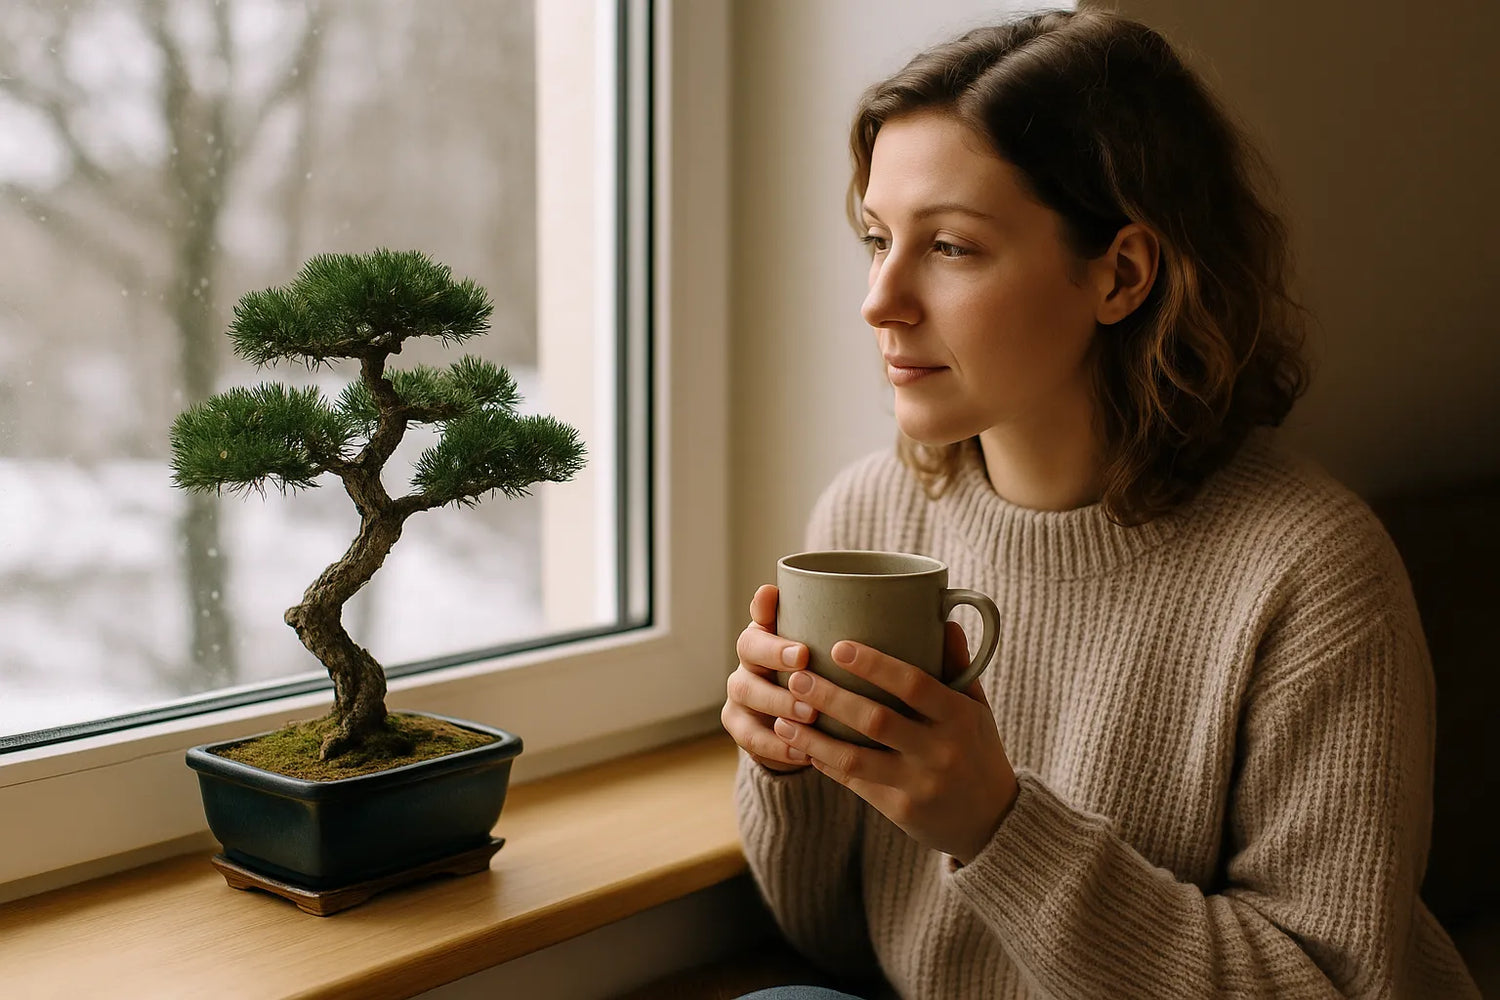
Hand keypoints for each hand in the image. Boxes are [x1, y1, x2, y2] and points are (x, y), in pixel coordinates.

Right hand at [722, 584, 819, 772]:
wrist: (799, 722)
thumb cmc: (820, 675)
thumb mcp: (828, 653)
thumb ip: (833, 628)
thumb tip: (855, 600)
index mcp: (767, 633)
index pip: (762, 619)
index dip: (773, 625)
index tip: (804, 648)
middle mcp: (748, 659)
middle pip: (748, 651)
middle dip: (776, 658)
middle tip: (806, 667)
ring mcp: (739, 694)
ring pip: (747, 692)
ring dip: (779, 702)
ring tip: (811, 714)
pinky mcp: (740, 726)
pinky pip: (750, 737)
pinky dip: (777, 745)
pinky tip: (804, 752)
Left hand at [770, 624, 1017, 862]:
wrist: (992, 820)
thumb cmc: (977, 750)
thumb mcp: (976, 707)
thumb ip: (956, 665)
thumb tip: (942, 616)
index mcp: (959, 716)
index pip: (914, 684)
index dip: (875, 665)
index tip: (838, 646)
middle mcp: (940, 750)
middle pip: (876, 720)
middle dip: (831, 698)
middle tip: (796, 678)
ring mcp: (919, 783)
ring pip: (856, 757)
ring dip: (814, 738)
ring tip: (782, 720)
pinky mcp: (901, 809)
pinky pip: (855, 782)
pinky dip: (826, 763)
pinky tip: (801, 747)